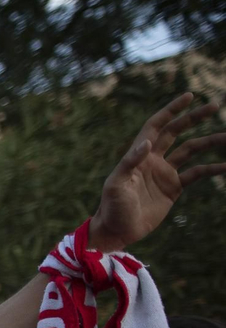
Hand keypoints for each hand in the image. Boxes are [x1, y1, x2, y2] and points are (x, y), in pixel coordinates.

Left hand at [88, 94, 224, 252]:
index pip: (156, 126)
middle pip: (176, 132)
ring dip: (210, 142)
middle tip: (215, 105)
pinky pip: (197, 173)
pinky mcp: (173, 188)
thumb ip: (130, 163)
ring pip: (191, 150)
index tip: (189, 96)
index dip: (171, 110)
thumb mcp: (117, 185)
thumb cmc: (112, 208)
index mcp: (138, 155)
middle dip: (194, 118)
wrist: (118, 231)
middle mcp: (153, 160)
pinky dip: (212, 168)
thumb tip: (147, 142)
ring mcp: (164, 173)